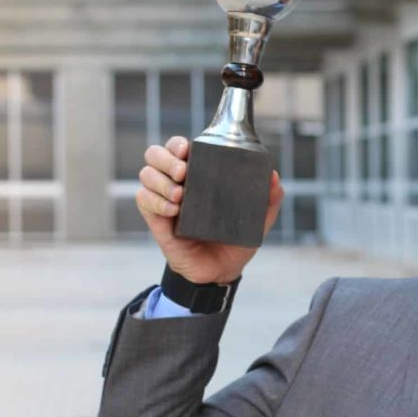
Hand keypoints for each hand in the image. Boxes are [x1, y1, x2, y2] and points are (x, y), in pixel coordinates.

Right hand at [136, 136, 283, 283]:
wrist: (221, 272)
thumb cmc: (235, 241)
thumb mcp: (258, 220)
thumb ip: (269, 199)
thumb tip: (273, 176)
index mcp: (199, 175)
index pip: (177, 147)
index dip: (177, 144)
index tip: (187, 150)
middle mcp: (177, 183)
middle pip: (155, 154)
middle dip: (166, 159)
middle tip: (184, 173)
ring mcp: (164, 200)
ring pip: (146, 175)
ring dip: (160, 181)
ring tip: (180, 196)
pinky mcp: (156, 220)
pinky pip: (144, 200)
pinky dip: (156, 202)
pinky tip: (174, 212)